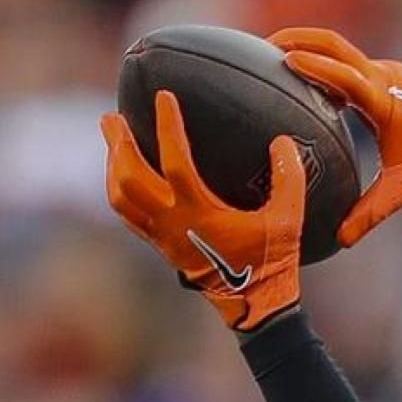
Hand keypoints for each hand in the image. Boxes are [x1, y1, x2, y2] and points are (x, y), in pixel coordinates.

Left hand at [102, 91, 304, 331]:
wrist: (254, 304)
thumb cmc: (273, 262)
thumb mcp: (289, 220)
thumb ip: (289, 180)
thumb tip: (282, 142)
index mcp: (201, 214)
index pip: (175, 162)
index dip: (168, 127)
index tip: (163, 97)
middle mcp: (173, 223)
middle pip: (129, 178)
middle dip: (118, 144)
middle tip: (112, 116)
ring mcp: (162, 236)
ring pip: (120, 197)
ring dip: (113, 166)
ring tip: (114, 141)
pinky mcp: (161, 246)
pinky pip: (127, 215)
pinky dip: (119, 190)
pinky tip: (123, 176)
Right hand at [271, 27, 401, 246]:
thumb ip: (371, 212)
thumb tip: (341, 239)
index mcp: (387, 100)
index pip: (345, 75)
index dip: (315, 66)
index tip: (282, 60)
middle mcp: (386, 77)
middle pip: (334, 43)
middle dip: (299, 38)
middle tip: (263, 47)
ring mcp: (389, 71)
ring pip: (342, 49)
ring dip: (311, 47)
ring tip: (275, 59)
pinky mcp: (391, 73)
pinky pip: (352, 61)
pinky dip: (327, 62)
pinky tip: (308, 79)